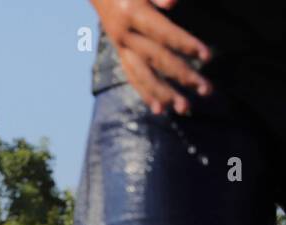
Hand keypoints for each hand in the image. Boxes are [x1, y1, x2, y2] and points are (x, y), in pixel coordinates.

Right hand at [91, 0, 211, 114]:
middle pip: (157, 60)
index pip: (163, 33)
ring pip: (143, 76)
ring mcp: (122, 48)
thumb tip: (172, 3)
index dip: (185, 44)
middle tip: (206, 90)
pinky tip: (161, 108)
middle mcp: (125, 36)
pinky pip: (134, 78)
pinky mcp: (122, 55)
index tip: (207, 56)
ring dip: (165, 94)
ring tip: (185, 109)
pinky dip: (147, 94)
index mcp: (133, 14)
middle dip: (183, 75)